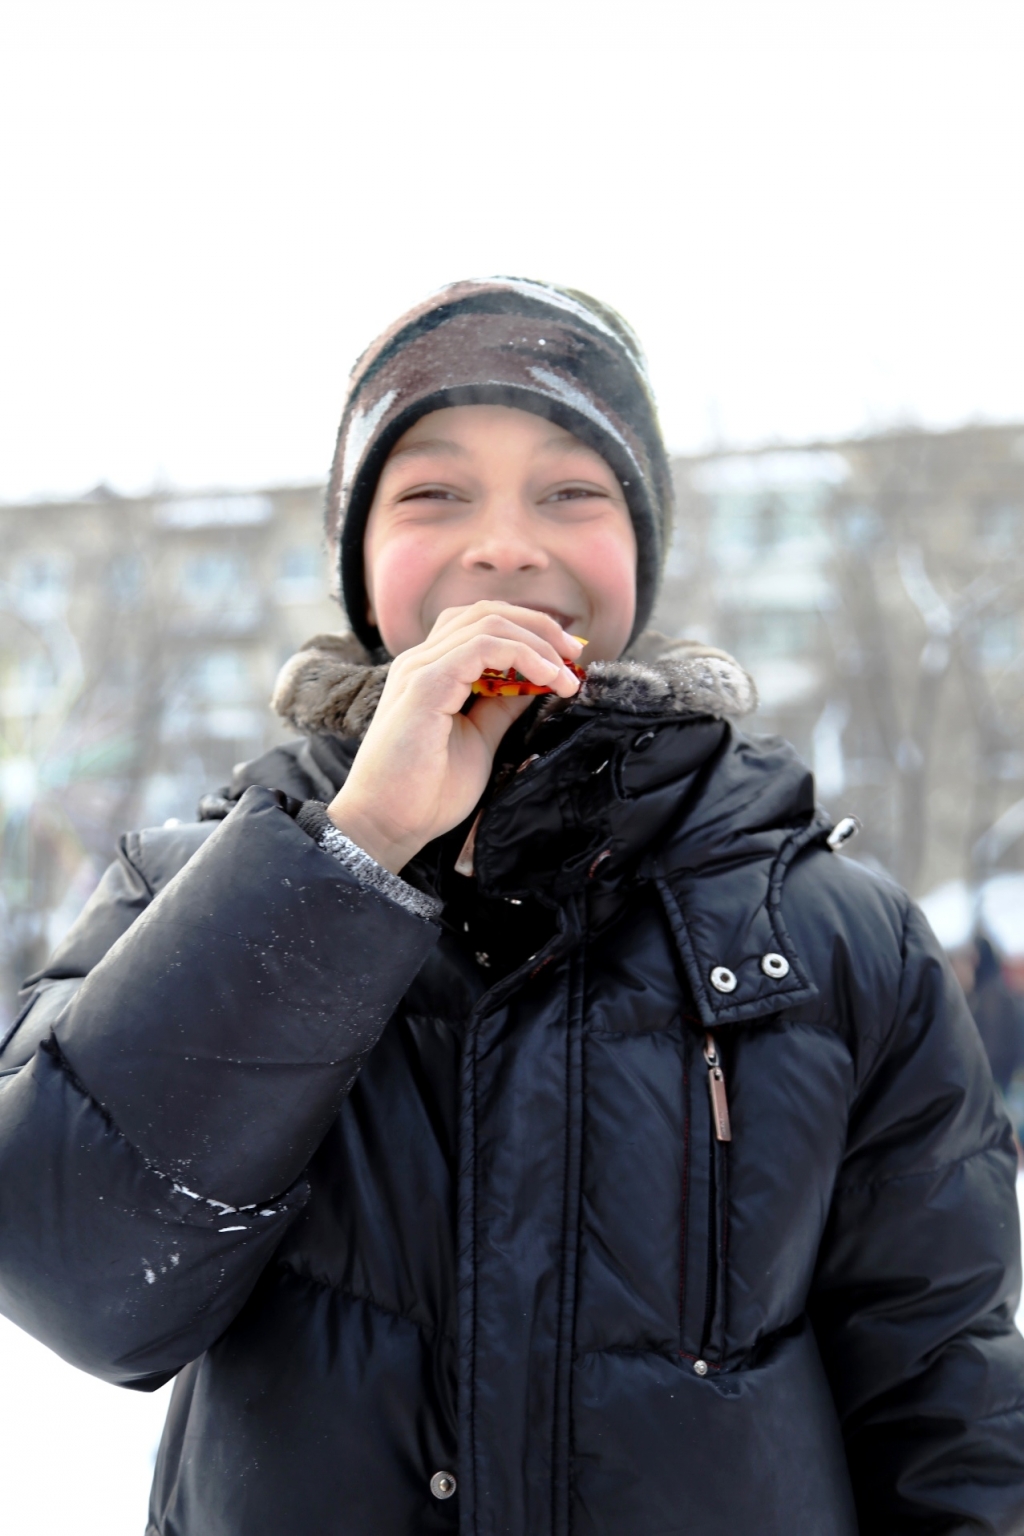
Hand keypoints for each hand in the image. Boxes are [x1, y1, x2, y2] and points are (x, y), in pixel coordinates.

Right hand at [326, 603, 583, 872]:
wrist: (387, 824)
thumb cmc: (427, 791)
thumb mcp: (480, 739)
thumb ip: (502, 706)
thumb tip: (538, 680)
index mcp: (431, 671)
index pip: (481, 624)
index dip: (528, 631)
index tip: (566, 659)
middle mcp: (422, 661)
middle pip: (487, 612)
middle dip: (539, 626)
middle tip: (574, 654)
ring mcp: (421, 669)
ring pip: (488, 623)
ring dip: (538, 642)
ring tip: (566, 672)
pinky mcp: (425, 685)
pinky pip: (482, 648)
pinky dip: (523, 655)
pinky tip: (547, 677)